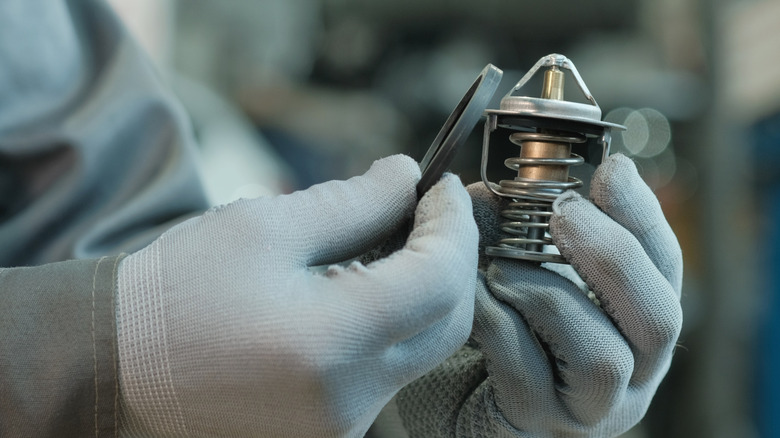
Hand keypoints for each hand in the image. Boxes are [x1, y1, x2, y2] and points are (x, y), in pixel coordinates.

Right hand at [115, 155, 478, 437]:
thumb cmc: (182, 289)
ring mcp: (343, 423)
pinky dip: (396, 320)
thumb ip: (354, 202)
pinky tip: (370, 284)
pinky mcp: (334, 429)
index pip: (438, 281)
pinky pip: (392, 368)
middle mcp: (347, 399)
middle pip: (447, 320)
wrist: (125, 361)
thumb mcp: (266, 227)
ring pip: (424, 347)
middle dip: (450, 256)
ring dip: (425, 287)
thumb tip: (406, 177)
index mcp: (327, 343)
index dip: (453, 227)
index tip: (441, 186)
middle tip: (428, 207)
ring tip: (394, 238)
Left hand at [397, 153, 682, 436]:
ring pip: (602, 354)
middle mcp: (631, 371)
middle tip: (563, 212)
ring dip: (546, 294)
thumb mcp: (516, 273)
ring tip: (499, 266)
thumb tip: (490, 192)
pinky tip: (471, 299)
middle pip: (658, 316)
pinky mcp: (538, 423)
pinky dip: (497, 325)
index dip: (644, 215)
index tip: (611, 168)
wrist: (456, 397)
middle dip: (611, 254)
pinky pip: (527, 373)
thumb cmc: (496, 330)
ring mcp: (590, 407)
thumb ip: (516, 235)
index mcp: (634, 323)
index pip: (665, 267)